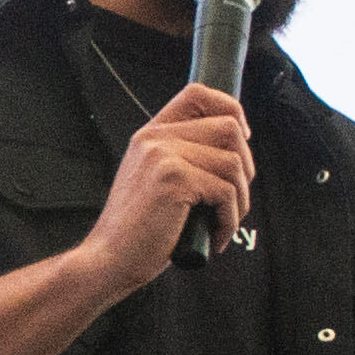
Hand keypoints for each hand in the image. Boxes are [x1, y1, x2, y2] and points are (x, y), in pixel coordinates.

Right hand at [84, 82, 252, 270]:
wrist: (108, 260)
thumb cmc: (138, 232)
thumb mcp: (157, 183)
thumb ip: (184, 160)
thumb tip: (236, 152)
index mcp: (150, 135)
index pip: (198, 94)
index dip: (231, 109)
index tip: (242, 139)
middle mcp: (155, 138)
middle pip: (229, 127)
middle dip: (246, 167)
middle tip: (234, 199)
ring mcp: (164, 156)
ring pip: (234, 163)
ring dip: (240, 200)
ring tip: (223, 222)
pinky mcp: (175, 179)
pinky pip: (226, 192)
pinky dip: (229, 220)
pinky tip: (214, 236)